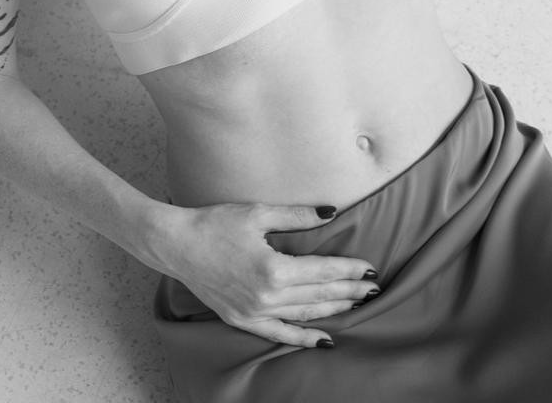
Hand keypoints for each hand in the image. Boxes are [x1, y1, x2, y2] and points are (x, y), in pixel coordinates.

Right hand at [162, 201, 379, 346]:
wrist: (177, 244)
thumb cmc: (215, 223)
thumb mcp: (258, 213)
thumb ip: (297, 215)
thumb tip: (331, 212)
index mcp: (273, 268)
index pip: (323, 271)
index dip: (349, 270)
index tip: (370, 268)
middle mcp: (268, 296)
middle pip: (319, 294)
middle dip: (349, 291)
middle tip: (373, 288)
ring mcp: (255, 312)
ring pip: (305, 314)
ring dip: (334, 309)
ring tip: (356, 304)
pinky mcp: (243, 320)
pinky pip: (281, 334)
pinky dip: (304, 337)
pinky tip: (325, 338)